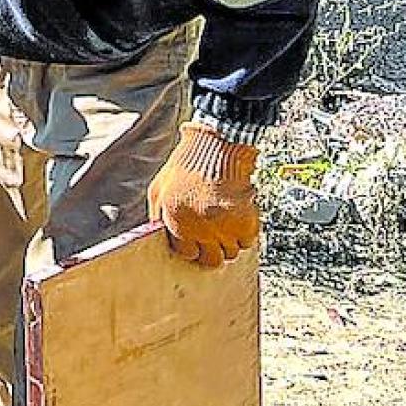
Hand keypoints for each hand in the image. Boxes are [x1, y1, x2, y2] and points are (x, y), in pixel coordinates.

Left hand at [146, 124, 260, 266]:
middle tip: (213, 236)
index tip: (196, 238)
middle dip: (211, 250)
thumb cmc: (185, 165)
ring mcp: (224, 226)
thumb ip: (157, 217)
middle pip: (211, 260)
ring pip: (231, 253)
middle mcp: (199, 228)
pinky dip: (245, 233)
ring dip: (229, 241)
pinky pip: (248, 242)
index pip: (186, 253)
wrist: (216, 145)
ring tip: (225, 221)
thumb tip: (157, 237)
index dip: (192, 246)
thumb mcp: (158, 189)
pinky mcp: (245, 221)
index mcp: (175, 220)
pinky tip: (237, 216)